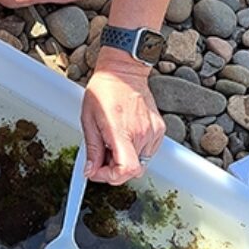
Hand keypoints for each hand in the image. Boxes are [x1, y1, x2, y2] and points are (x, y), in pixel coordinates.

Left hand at [81, 49, 166, 184]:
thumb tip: (91, 170)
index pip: (125, 170)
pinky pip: (148, 152)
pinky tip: (125, 136)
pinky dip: (136, 151)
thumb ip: (92, 149)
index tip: (97, 171)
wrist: (123, 72)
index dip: (110, 177)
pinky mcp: (159, 129)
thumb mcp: (88, 119)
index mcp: (121, 130)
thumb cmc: (104, 90)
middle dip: (114, 169)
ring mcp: (153, 131)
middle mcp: (141, 133)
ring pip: (141, 163)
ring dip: (125, 160)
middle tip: (101, 156)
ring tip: (113, 142)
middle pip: (132, 170)